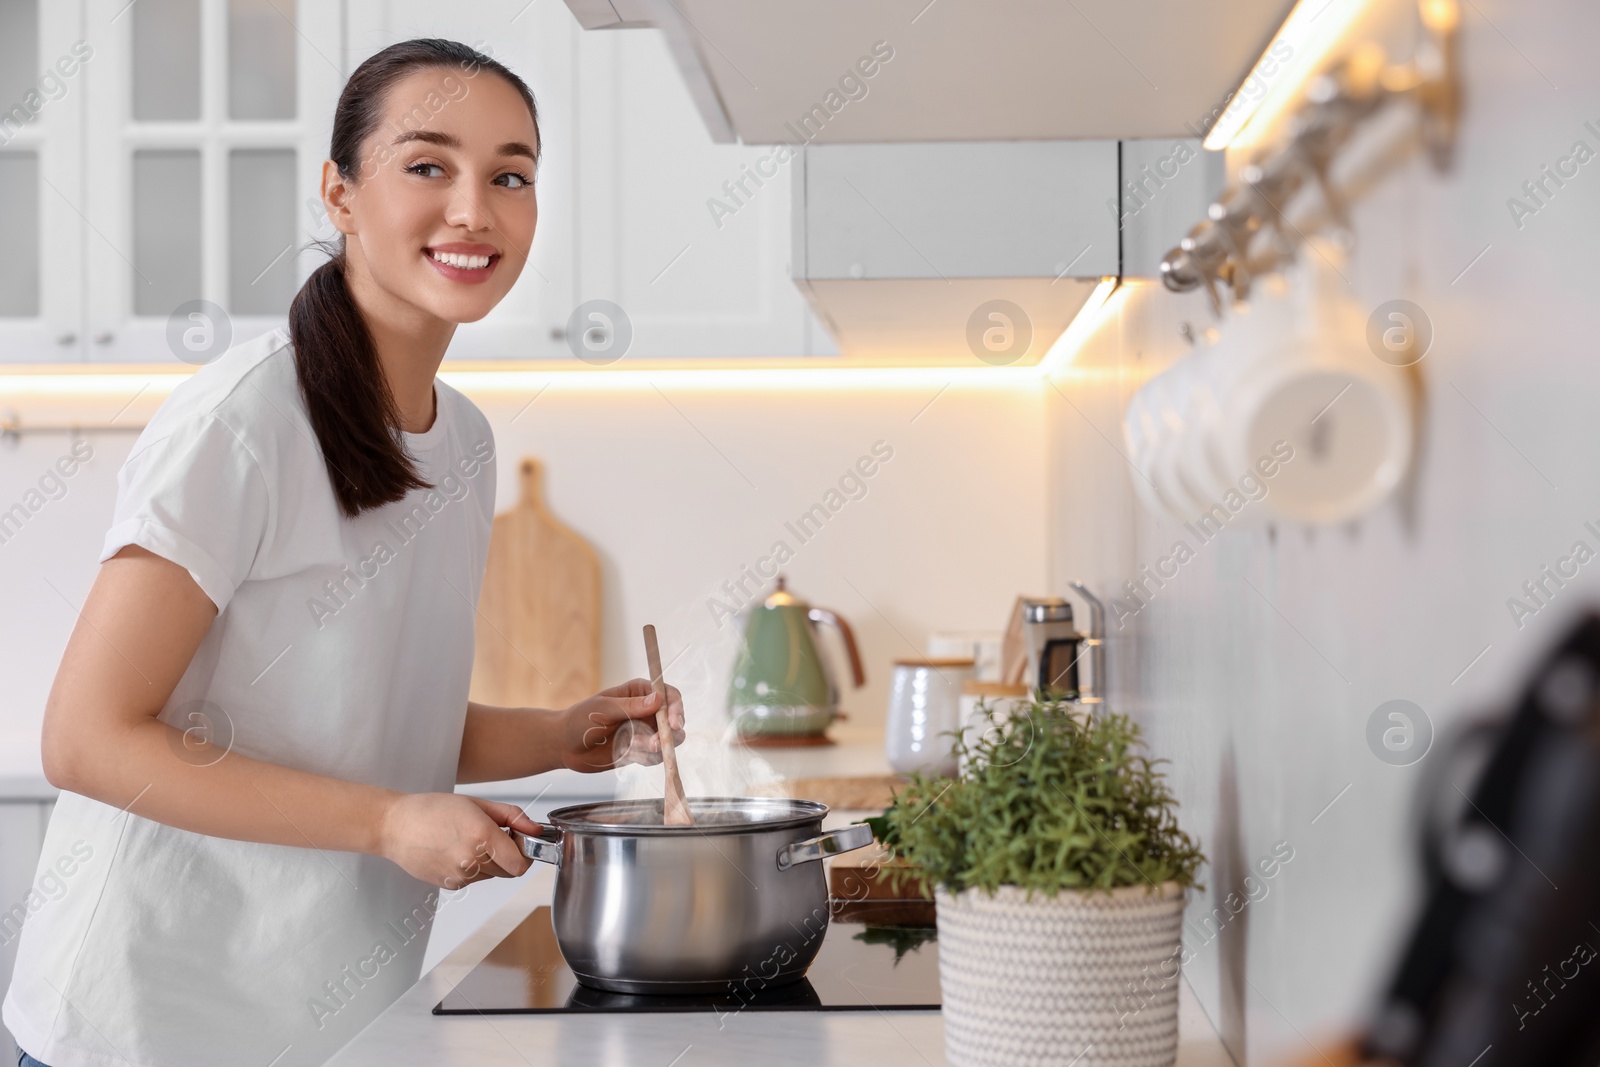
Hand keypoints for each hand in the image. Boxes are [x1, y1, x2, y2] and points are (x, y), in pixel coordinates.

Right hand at [377, 792, 538, 889]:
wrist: (395, 826)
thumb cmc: (433, 810)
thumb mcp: (478, 803)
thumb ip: (512, 817)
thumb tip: (535, 830)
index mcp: (482, 836)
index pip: (520, 863)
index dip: (524, 853)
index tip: (518, 841)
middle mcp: (472, 860)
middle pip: (509, 871)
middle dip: (507, 855)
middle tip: (494, 836)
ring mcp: (459, 876)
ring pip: (492, 876)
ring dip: (490, 862)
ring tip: (469, 841)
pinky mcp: (449, 884)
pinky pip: (473, 880)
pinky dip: (473, 868)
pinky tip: (456, 850)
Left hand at [559, 678, 685, 771]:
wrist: (565, 746)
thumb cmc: (580, 720)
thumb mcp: (604, 709)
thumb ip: (631, 706)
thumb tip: (659, 699)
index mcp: (639, 692)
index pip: (669, 696)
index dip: (676, 708)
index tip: (674, 723)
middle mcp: (646, 711)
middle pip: (674, 720)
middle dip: (670, 733)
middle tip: (655, 743)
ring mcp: (645, 731)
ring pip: (668, 741)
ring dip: (656, 747)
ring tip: (634, 747)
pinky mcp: (641, 750)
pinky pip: (655, 756)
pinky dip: (646, 757)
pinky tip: (627, 753)